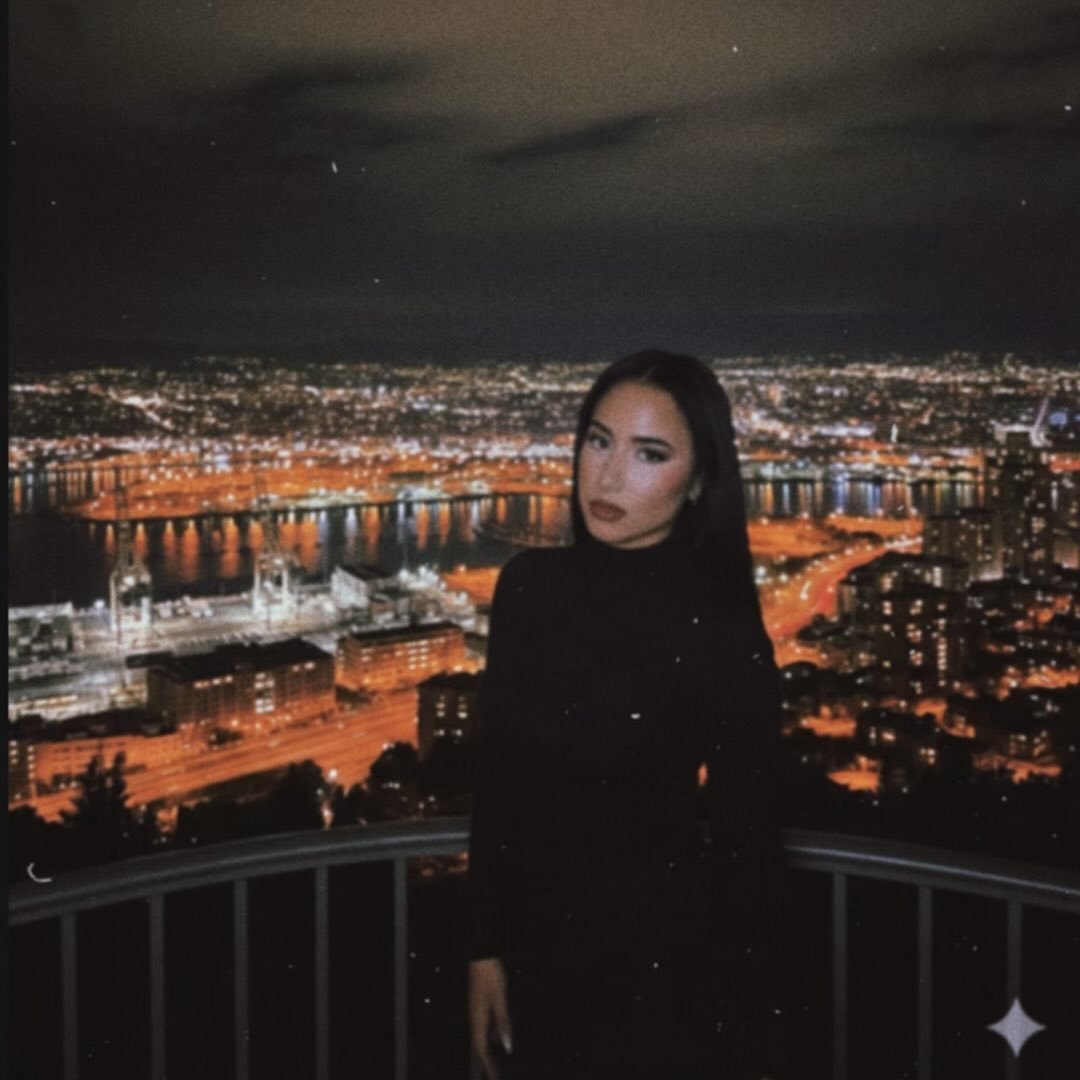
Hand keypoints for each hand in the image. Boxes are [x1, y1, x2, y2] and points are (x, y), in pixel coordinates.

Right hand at [469, 957, 512, 1078]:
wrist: (482, 957)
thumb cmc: (491, 976)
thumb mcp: (500, 1000)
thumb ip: (503, 1022)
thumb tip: (507, 1046)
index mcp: (478, 1018)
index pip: (481, 1049)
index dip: (488, 1065)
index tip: (494, 1078)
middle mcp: (475, 1017)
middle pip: (479, 1045)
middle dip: (486, 1062)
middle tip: (494, 1076)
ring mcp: (477, 1010)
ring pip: (482, 1036)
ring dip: (489, 1050)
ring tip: (496, 1064)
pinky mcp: (481, 1004)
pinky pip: (485, 1025)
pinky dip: (492, 1035)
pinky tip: (498, 1038)